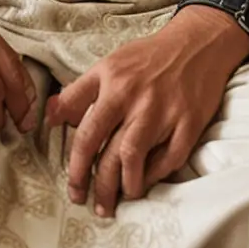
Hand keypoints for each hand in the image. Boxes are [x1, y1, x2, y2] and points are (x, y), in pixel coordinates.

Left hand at [45, 9, 248, 215]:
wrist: (197, 42)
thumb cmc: (149, 56)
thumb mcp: (108, 64)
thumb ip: (79, 92)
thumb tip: (51, 116)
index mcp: (112, 82)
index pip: (86, 131)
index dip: (75, 163)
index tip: (73, 183)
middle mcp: (135, 98)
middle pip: (108, 151)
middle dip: (95, 184)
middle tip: (90, 204)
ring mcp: (164, 112)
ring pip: (135, 158)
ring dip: (123, 186)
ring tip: (117, 200)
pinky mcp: (189, 123)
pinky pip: (169, 159)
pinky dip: (155, 176)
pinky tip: (145, 183)